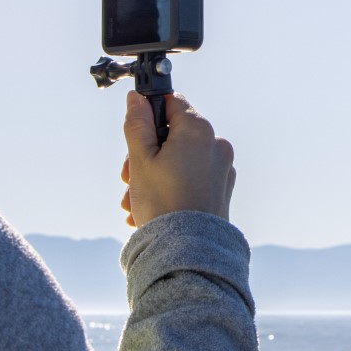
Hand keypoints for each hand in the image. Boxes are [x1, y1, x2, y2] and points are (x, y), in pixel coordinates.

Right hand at [120, 91, 235, 227]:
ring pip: (179, 160)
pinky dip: (171, 188)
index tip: (134, 135)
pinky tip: (151, 209)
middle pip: (173, 135)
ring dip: (153, 175)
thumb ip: (137, 124)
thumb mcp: (140, 159)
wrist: (187, 252)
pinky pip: (191, 179)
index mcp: (198, 130)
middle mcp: (216, 145)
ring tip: (134, 202)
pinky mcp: (222, 190)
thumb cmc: (162, 203)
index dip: (148, 115)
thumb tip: (136, 98)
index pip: (171, 102)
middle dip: (145, 154)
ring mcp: (222, 168)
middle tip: (127, 178)